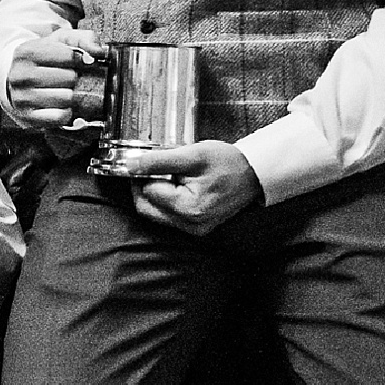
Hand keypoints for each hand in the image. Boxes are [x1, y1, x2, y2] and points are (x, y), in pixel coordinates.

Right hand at [6, 27, 106, 129]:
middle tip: (67, 77)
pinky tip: (61, 105)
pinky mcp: (28, 117)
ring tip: (63, 90)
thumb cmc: (43, 59)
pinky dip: (67, 112)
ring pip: (67, 98)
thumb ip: (83, 39)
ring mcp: (22, 98)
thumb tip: (98, 52)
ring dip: (71, 95)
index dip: (77, 58)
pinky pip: (60, 116)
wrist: (18, 78)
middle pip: (69, 78)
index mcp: (26, 52)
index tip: (73, 60)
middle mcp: (20, 75)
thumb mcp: (60, 41)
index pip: (68, 55)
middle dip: (74, 77)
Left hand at [130, 141, 262, 234]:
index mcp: (188, 209)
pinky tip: (176, 186)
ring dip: (154, 194)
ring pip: (155, 213)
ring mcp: (194, 229)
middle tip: (151, 167)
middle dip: (143, 187)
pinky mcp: (196, 228)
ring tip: (169, 175)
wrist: (254, 173)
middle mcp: (190, 225)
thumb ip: (158, 161)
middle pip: (146, 208)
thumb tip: (130, 165)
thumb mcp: (192, 155)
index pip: (148, 192)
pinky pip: (168, 217)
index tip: (145, 160)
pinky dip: (165, 201)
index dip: (143, 174)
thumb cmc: (228, 163)